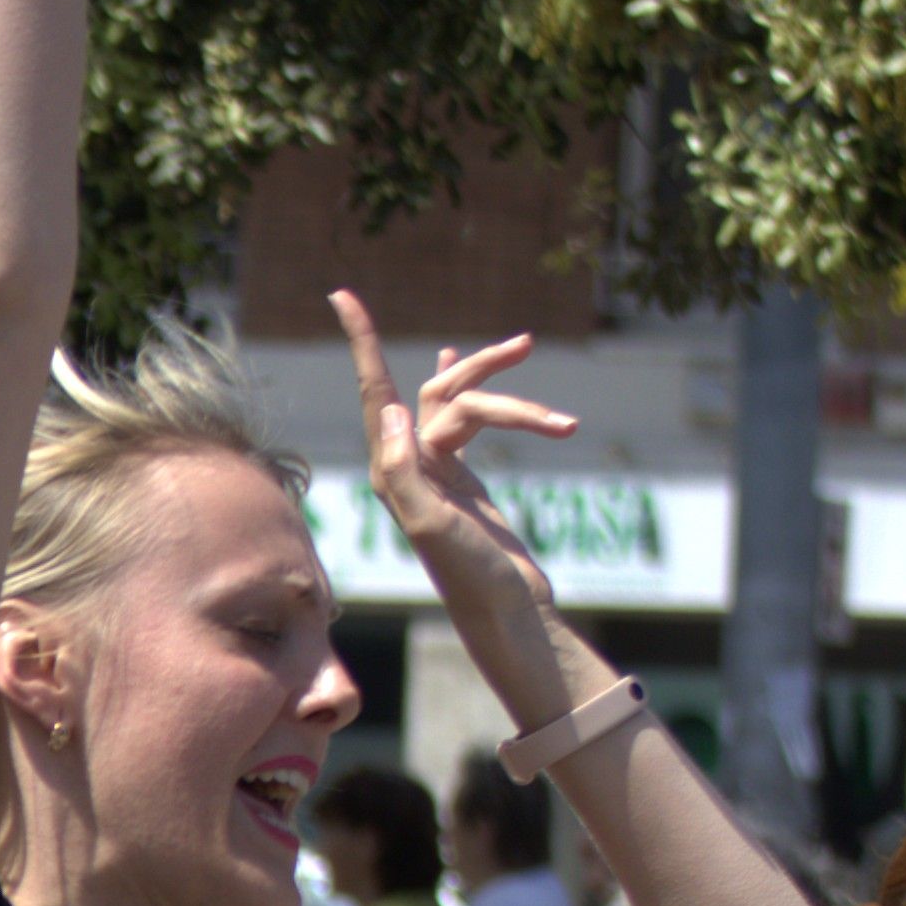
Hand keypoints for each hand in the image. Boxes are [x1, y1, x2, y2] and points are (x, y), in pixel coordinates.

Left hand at [332, 291, 579, 612]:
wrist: (506, 611)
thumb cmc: (470, 574)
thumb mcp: (432, 524)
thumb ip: (405, 470)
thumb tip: (393, 407)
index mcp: (392, 469)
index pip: (376, 391)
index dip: (362, 340)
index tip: (343, 294)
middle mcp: (405, 464)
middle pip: (442, 390)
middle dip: (484, 370)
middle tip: (525, 345)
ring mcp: (433, 469)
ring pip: (468, 406)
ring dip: (512, 402)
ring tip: (562, 420)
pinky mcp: (459, 477)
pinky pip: (458, 417)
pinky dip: (467, 388)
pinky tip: (454, 359)